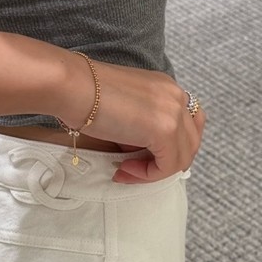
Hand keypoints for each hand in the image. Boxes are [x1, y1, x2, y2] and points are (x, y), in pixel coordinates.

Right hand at [58, 56, 205, 182]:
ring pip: (183, 156)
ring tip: (126, 170)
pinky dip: (149, 174)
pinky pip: (169, 165)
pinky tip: (125, 168)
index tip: (135, 157)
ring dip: (155, 170)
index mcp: (166, 87)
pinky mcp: (166, 130)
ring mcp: (174, 112)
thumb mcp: (123, 108)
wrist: (72, 86)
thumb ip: (140, 126)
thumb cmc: (85, 94)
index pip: (185, 125)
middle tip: (132, 168)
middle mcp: (176, 96)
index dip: (164, 147)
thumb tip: (141, 153)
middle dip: (164, 162)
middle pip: (190, 142)